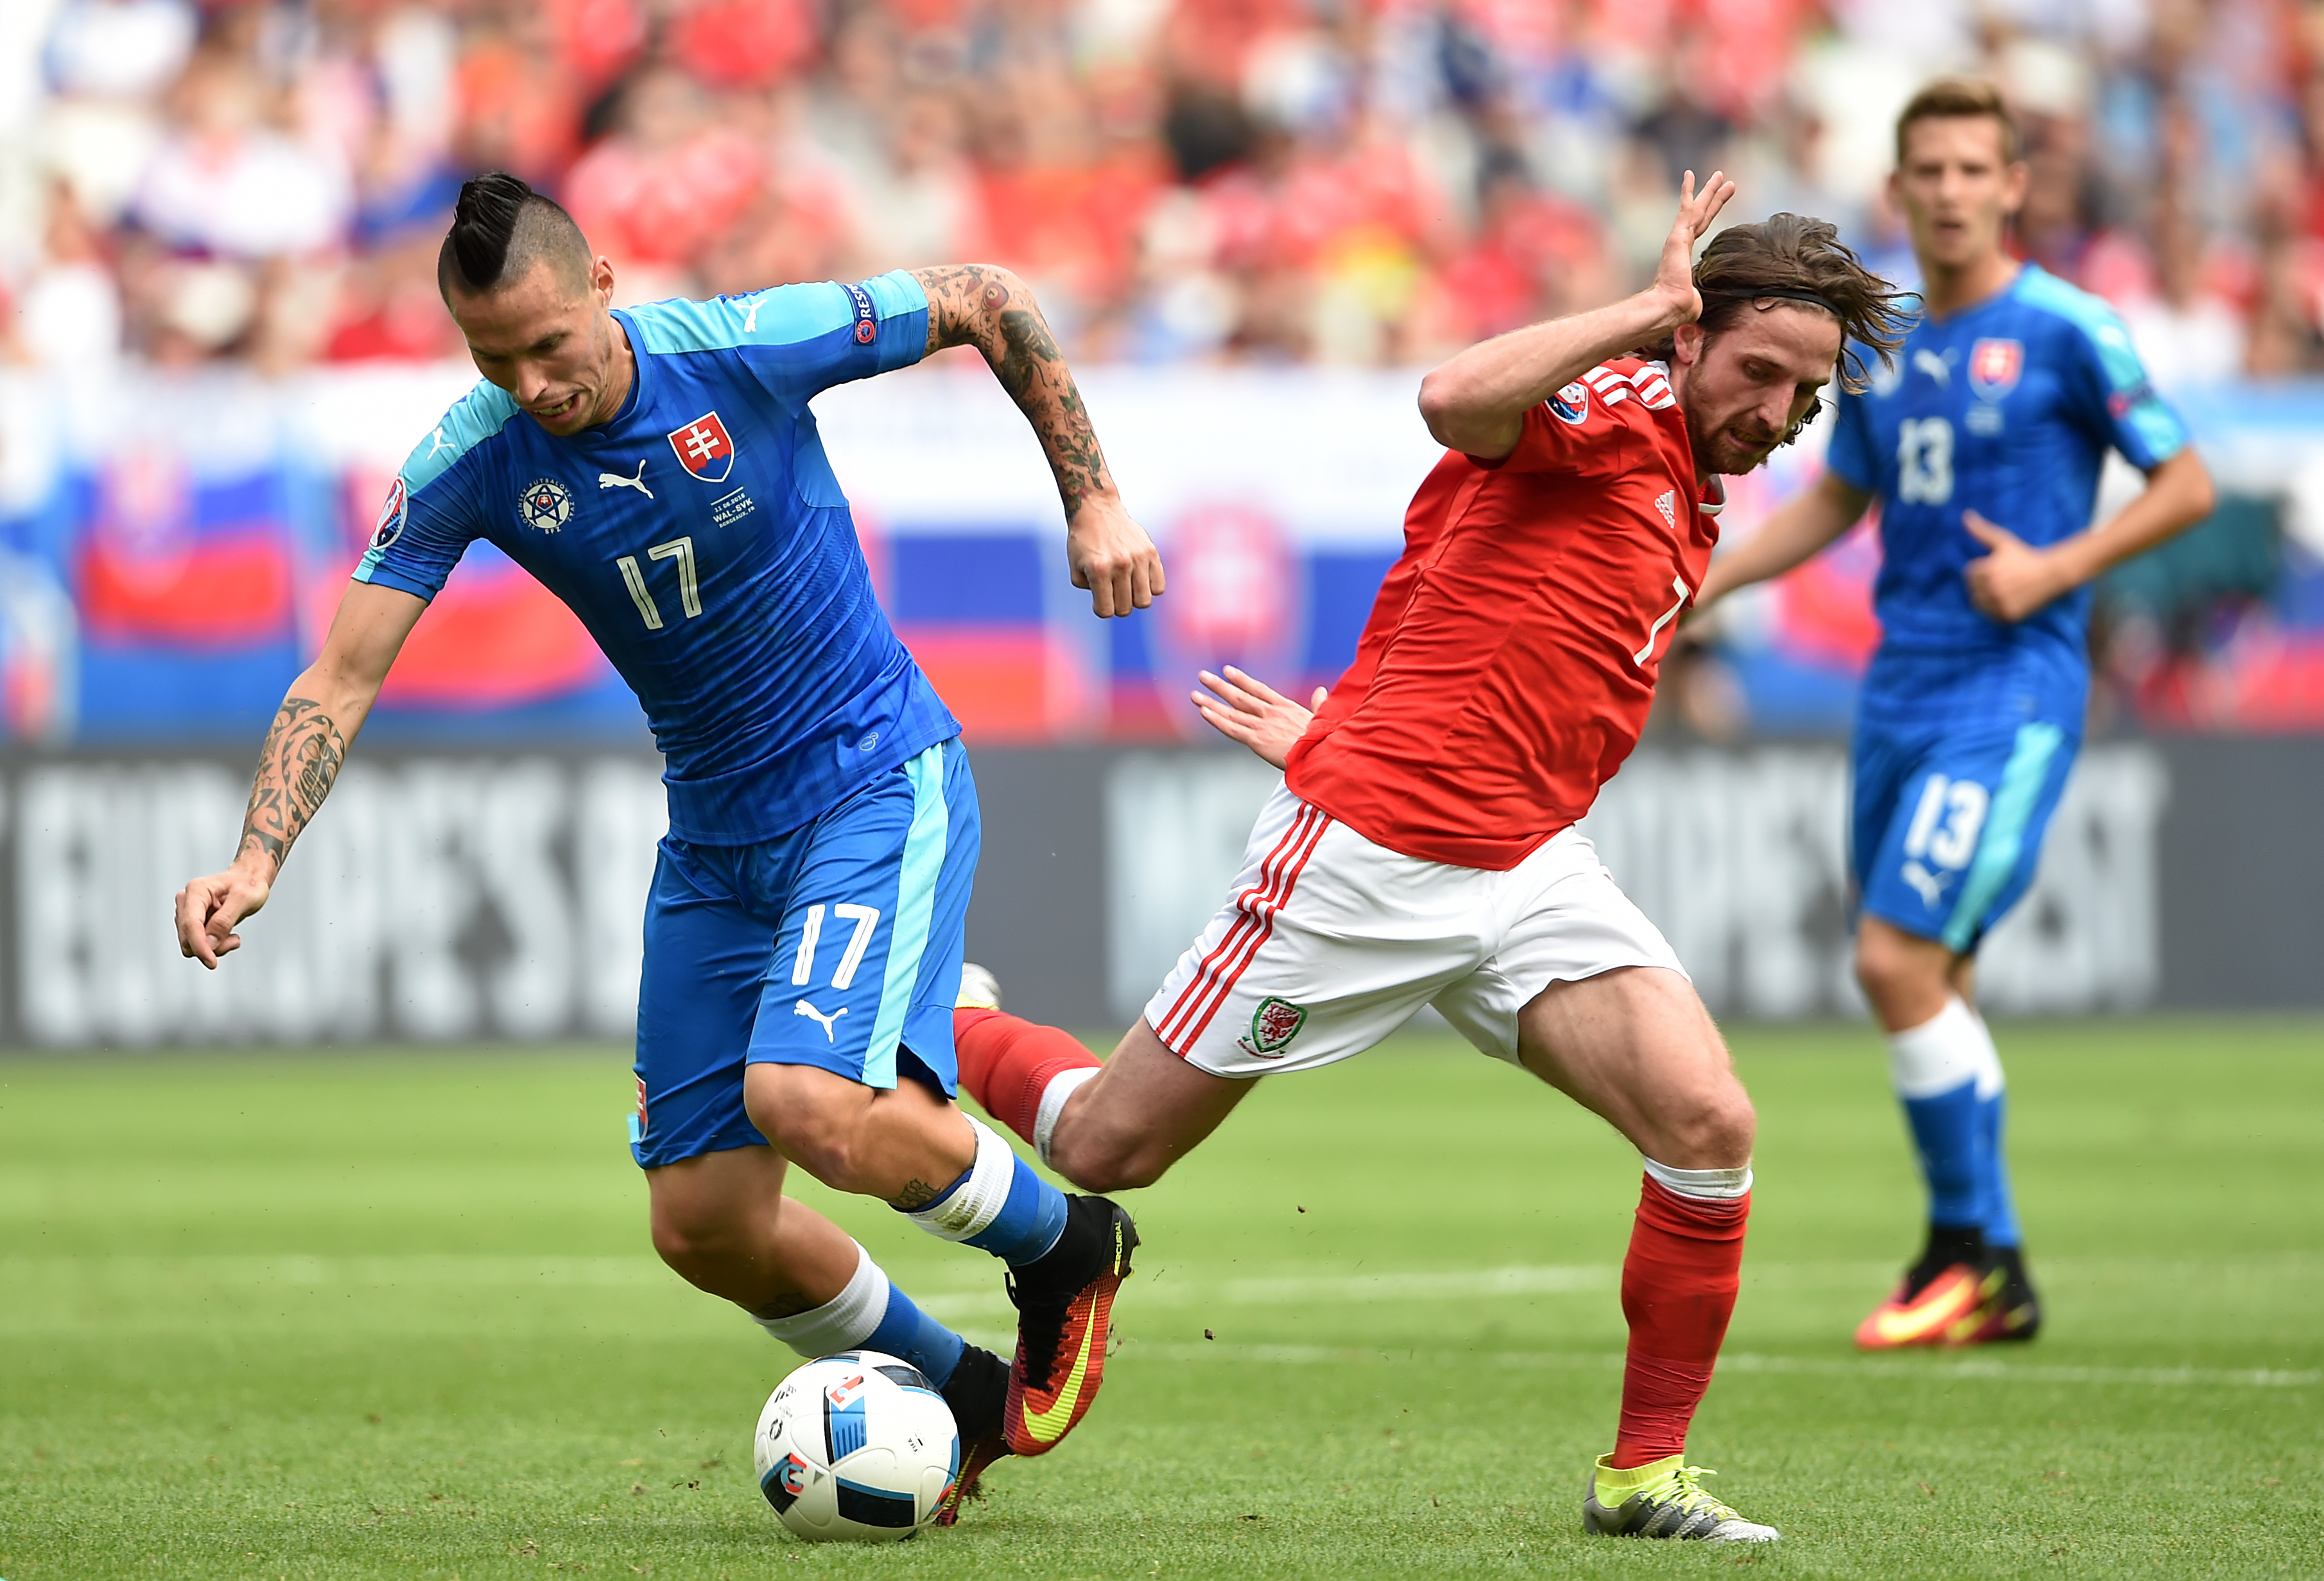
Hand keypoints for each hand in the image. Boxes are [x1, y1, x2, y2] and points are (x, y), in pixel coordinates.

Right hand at [175, 858, 271, 968]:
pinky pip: (198, 944)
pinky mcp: (193, 924)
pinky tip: (228, 935)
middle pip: (188, 938)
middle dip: (211, 946)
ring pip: (191, 945)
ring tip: (233, 935)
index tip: (211, 962)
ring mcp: (188, 913)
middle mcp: (186, 901)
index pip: (191, 924)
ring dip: (215, 946)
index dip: (200, 946)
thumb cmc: (249, 884)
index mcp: (196, 890)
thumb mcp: (245, 899)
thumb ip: (225, 920)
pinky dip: (215, 945)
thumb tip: (210, 943)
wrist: (250, 880)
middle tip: (234, 939)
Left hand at [1065, 495, 1163, 617]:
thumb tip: (1110, 603)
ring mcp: (1138, 558)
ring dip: (1134, 599)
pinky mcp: (1151, 552)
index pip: (1106, 611)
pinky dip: (1150, 588)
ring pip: (1144, 601)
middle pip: (1125, 609)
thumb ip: (1090, 591)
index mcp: (1099, 570)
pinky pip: (1159, 586)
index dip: (1101, 609)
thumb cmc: (1083, 541)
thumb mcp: (1075, 569)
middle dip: (1117, 605)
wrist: (1097, 509)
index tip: (1099, 599)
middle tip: (1112, 591)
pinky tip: (1139, 579)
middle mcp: (1120, 564)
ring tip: (1127, 587)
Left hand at [1190, 666, 1325, 769]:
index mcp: (1285, 706)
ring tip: (1195, 695)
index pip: (1258, 689)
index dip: (1241, 679)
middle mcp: (1270, 712)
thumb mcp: (1322, 717)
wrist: (1320, 756)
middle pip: (1239, 696)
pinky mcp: (1256, 740)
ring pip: (1231, 712)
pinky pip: (1231, 729)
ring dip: (1211, 703)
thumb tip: (1321, 691)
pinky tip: (1204, 712)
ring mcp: (1261, 725)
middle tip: (1203, 676)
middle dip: (1219, 686)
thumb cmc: (1324, 740)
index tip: (1228, 671)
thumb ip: (1318, 703)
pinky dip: (1217, 720)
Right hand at [1652, 169, 1736, 328]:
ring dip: (1709, 191)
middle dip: (1713, 197)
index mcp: (1684, 256)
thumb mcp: (1696, 298)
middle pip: (1701, 214)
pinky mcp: (1677, 236)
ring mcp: (1678, 238)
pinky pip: (1685, 208)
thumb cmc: (1681, 308)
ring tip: (1721, 175)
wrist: (1671, 306)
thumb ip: (1697, 295)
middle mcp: (1680, 244)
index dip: (1710, 212)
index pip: (1700, 228)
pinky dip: (1688, 191)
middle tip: (1724, 180)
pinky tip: (1690, 174)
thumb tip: (1697, 308)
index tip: (1717, 200)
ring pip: (1697, 208)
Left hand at [1962, 510, 2070, 621]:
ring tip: (2005, 590)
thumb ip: (1981, 531)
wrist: (2051, 574)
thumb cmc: (2025, 556)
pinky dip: (1997, 610)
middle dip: (1984, 585)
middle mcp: (1993, 588)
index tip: (1999, 568)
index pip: (1969, 575)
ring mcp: (2001, 603)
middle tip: (2004, 580)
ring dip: (1987, 599)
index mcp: (1988, 570)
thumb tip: (1965, 515)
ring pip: (1979, 605)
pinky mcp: (2008, 615)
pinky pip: (1991, 616)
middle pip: (1973, 591)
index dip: (1983, 571)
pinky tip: (2011, 599)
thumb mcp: (2003, 541)